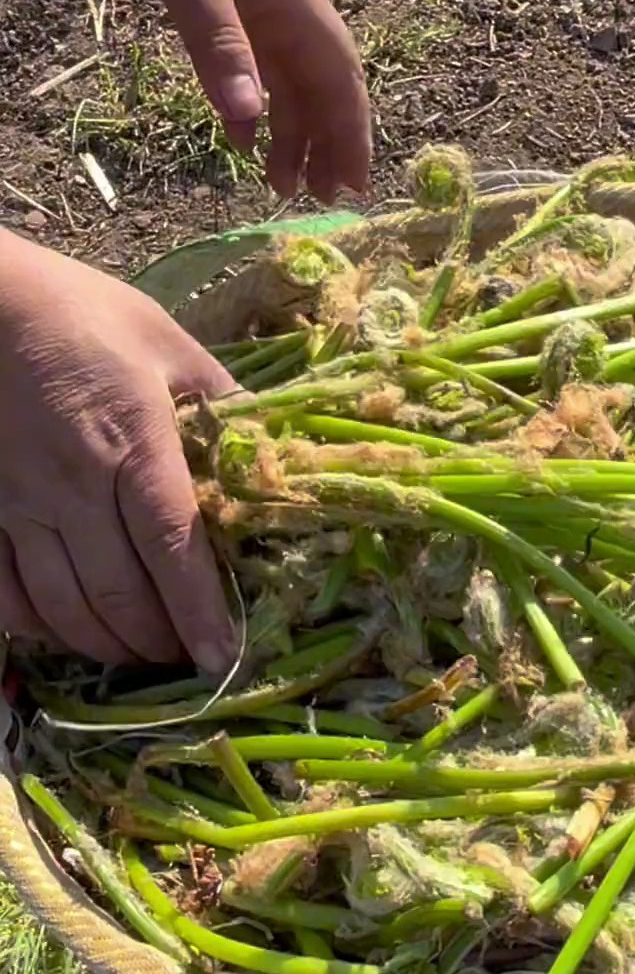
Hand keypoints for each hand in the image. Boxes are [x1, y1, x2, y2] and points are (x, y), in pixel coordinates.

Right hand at [0, 230, 237, 670]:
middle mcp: (73, 484)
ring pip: (62, 606)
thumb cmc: (76, 314)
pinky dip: (38, 628)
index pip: (174, 546)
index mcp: (133, 442)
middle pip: (120, 594)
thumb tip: (268, 451)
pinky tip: (66, 635)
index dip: (200, 612)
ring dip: (106, 645)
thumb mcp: (162, 342)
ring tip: (140, 656)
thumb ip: (218, 401)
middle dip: (159, 641)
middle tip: (186, 659)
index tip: (224, 657)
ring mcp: (15, 502)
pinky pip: (3, 593)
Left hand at [77, 0, 370, 202]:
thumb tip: (251, 124)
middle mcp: (287, 11)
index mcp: (295, 3)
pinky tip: (242, 139)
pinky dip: (251, 107)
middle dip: (327, 146)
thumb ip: (221, 48)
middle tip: (323, 203)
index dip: (353, 136)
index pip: (340, 81)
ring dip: (290, 135)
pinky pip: (253, 68)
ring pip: (288, 84)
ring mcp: (258, 8)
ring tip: (281, 186)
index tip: (357, 188)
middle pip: (321, 90)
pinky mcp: (227, 5)